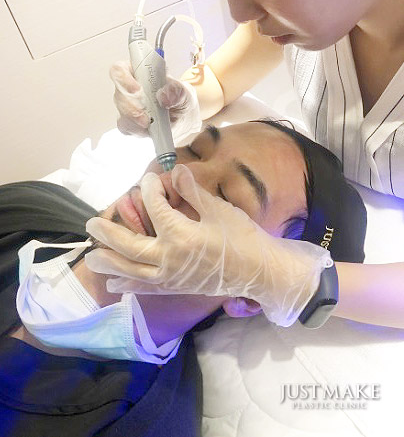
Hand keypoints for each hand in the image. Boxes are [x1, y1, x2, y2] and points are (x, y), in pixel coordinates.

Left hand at [85, 165, 331, 326]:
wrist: (258, 271)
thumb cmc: (242, 238)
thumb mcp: (219, 210)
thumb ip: (192, 192)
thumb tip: (175, 171)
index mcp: (180, 235)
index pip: (155, 208)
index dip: (149, 191)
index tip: (147, 180)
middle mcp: (169, 258)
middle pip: (130, 245)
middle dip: (109, 233)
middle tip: (90, 224)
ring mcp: (170, 276)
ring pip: (132, 270)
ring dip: (110, 262)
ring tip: (90, 257)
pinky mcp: (175, 287)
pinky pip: (146, 287)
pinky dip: (128, 285)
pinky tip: (114, 285)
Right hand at [110, 61, 200, 141]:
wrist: (183, 118)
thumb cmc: (180, 99)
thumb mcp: (184, 91)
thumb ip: (176, 90)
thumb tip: (163, 96)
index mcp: (138, 71)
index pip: (120, 69)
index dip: (124, 78)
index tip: (137, 89)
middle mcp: (128, 88)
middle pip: (118, 93)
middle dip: (131, 105)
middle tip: (146, 114)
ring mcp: (126, 107)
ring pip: (122, 112)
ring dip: (136, 119)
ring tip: (151, 122)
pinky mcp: (128, 123)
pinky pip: (127, 127)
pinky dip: (139, 129)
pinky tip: (150, 128)